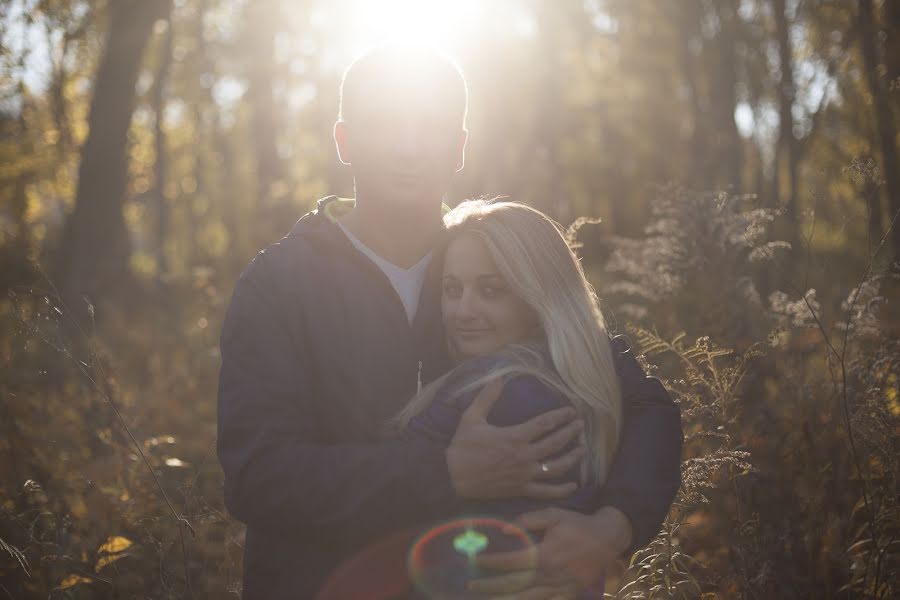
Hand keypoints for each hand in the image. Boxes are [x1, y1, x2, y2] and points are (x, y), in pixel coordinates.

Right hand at [446, 379, 585, 499]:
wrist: (453, 477)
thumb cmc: (463, 447)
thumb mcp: (472, 418)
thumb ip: (487, 397)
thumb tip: (498, 378)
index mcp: (515, 436)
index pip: (545, 424)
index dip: (561, 417)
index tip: (571, 412)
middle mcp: (524, 456)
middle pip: (556, 443)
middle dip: (571, 433)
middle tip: (581, 426)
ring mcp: (525, 474)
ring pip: (556, 467)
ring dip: (572, 458)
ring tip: (583, 449)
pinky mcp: (521, 489)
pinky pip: (546, 491)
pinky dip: (562, 490)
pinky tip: (573, 485)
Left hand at [469, 507, 632, 597]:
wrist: (608, 537)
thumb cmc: (577, 523)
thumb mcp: (553, 514)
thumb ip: (528, 520)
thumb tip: (504, 529)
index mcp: (544, 554)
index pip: (511, 562)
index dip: (491, 562)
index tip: (475, 561)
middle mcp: (550, 575)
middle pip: (514, 584)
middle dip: (491, 586)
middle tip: (471, 587)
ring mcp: (560, 587)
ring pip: (529, 598)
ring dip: (507, 599)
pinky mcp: (570, 593)